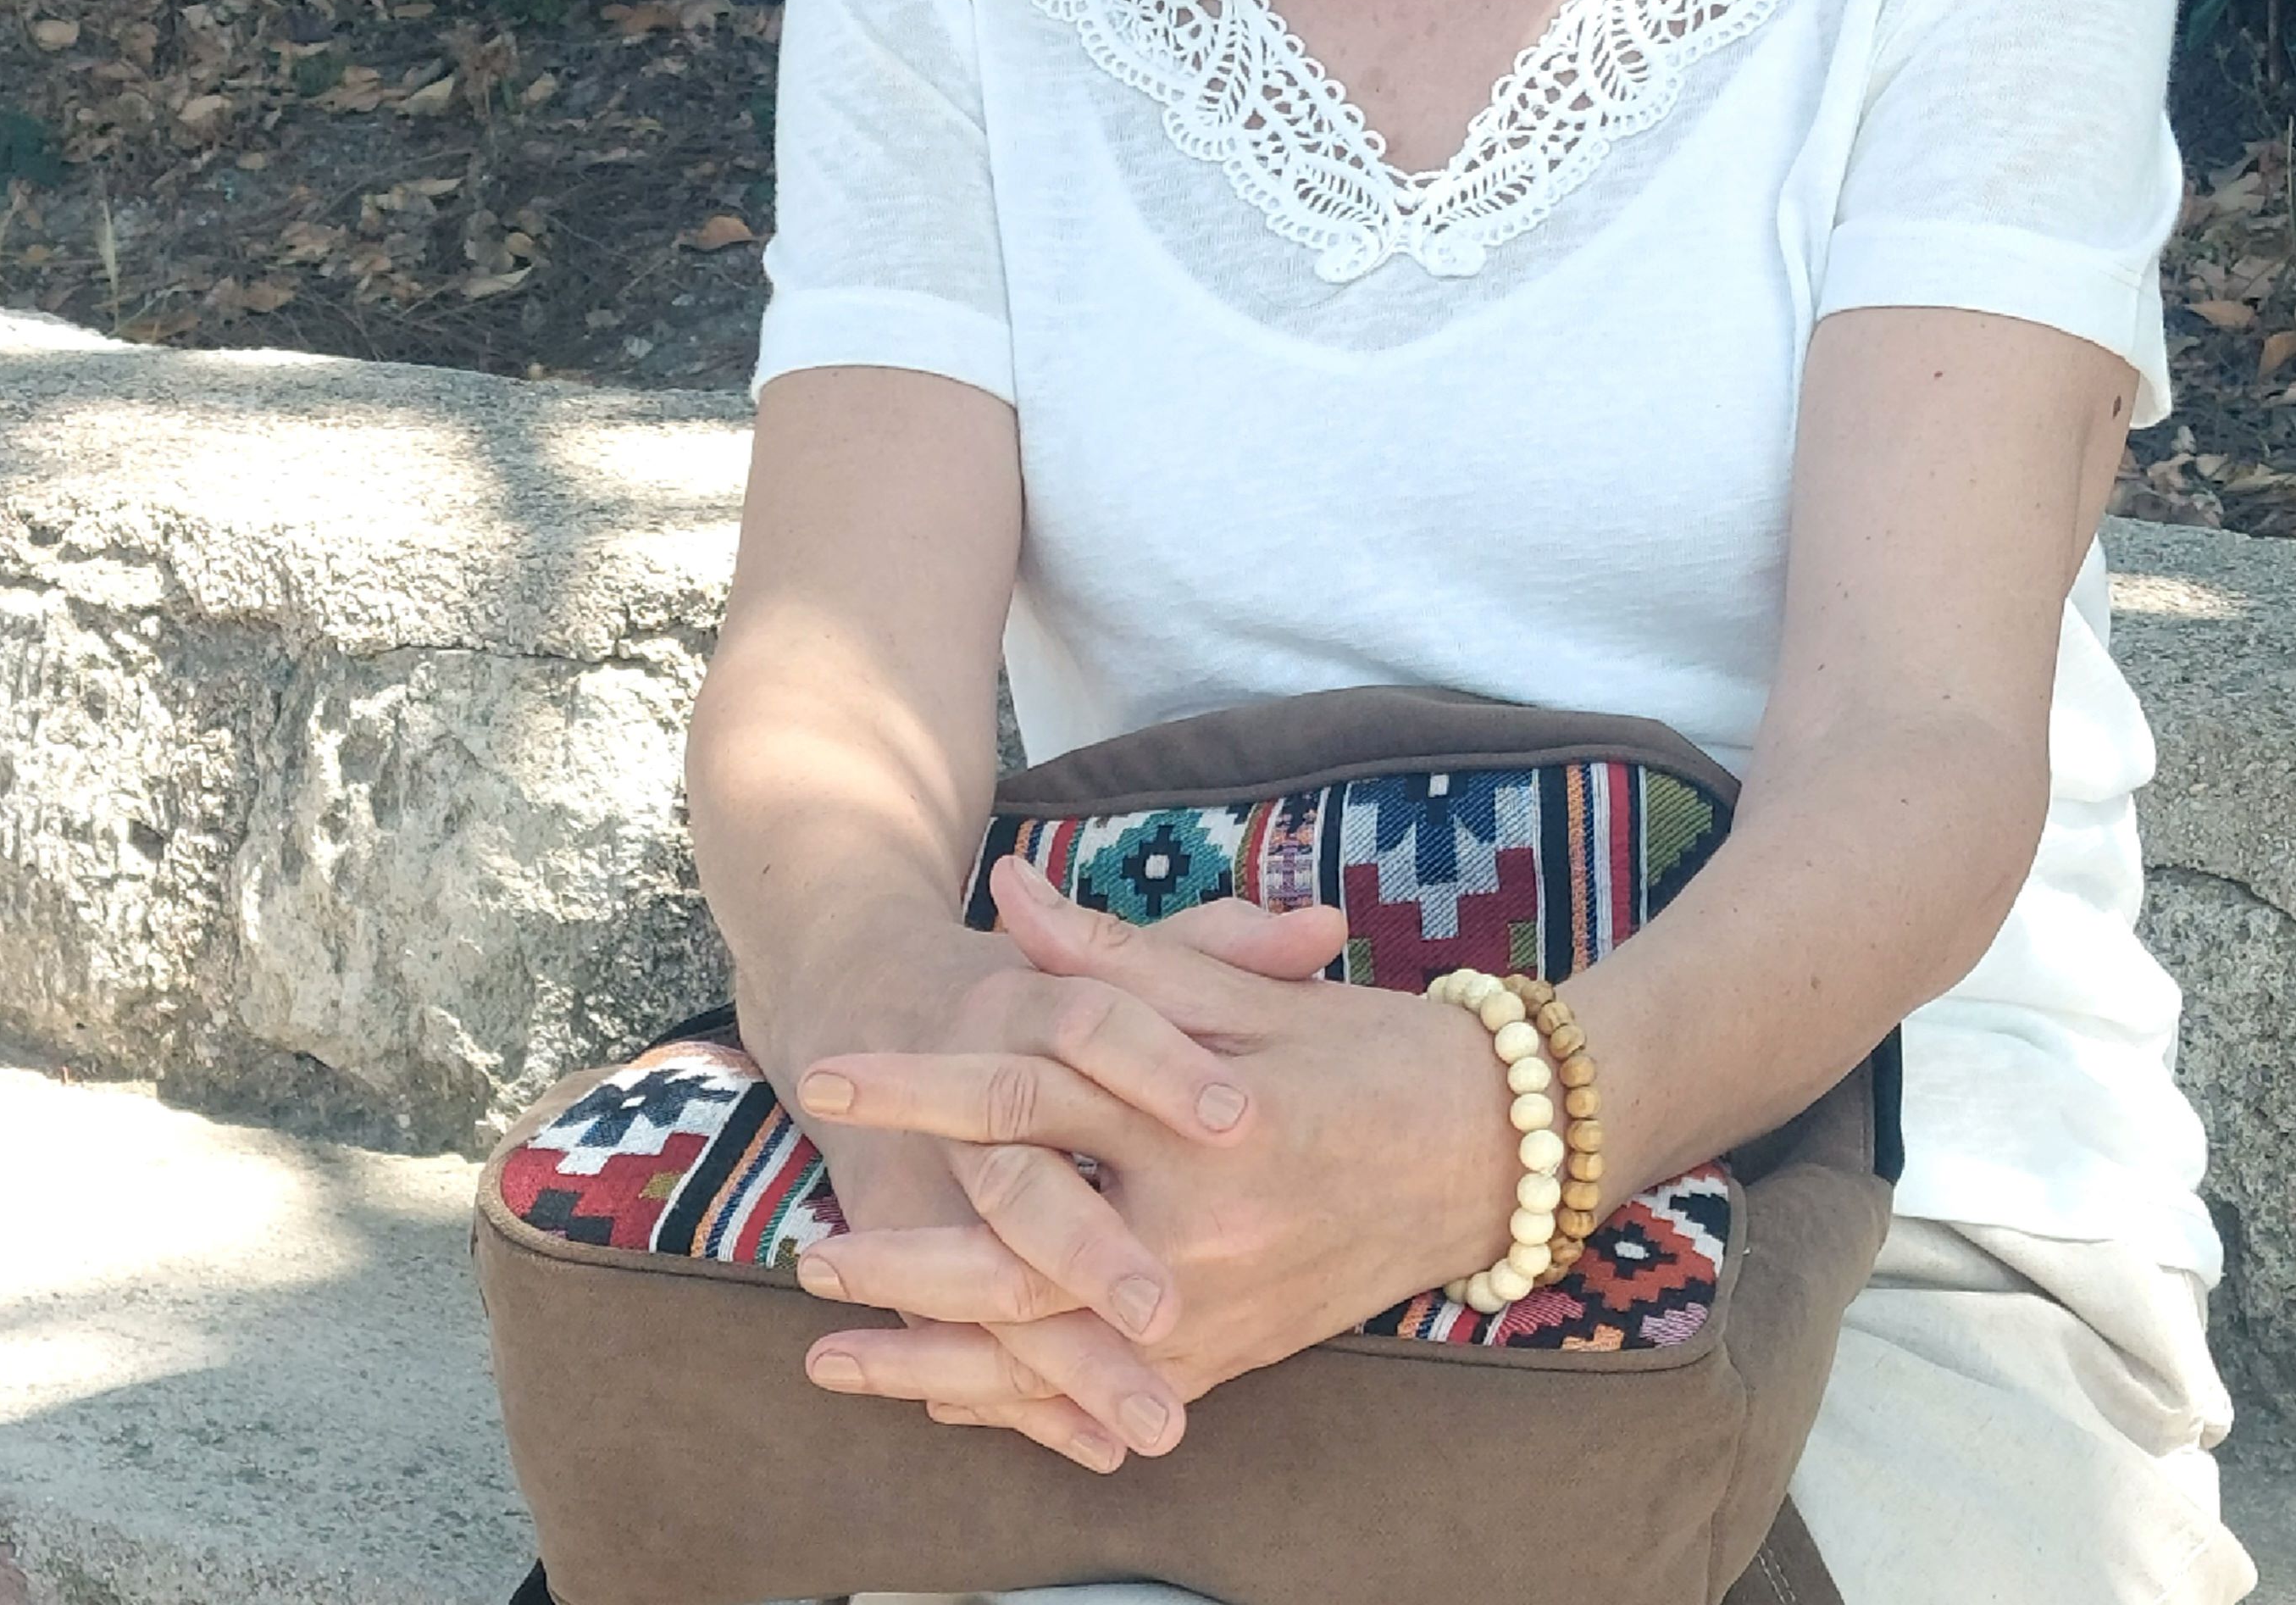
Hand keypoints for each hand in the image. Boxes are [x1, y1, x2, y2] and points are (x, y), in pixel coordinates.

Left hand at [796, 857, 1522, 1431]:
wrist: (1487, 1156)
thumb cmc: (1371, 1053)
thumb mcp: (1245, 992)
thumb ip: (1116, 955)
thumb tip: (1010, 892)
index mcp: (1196, 1125)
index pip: (1028, 1098)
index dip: (923, 1085)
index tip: (834, 1077)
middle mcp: (1197, 1236)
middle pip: (1013, 1256)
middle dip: (902, 1261)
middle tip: (808, 1253)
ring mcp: (1209, 1317)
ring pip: (1042, 1354)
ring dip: (933, 1357)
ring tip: (836, 1356)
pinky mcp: (1224, 1362)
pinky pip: (1096, 1396)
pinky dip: (1014, 1403)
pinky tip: (944, 1401)